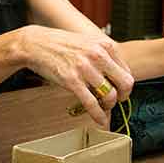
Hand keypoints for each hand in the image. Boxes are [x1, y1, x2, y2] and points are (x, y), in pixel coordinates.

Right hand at [19, 25, 133, 126]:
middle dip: (123, 96)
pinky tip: (100, 120)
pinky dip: (98, 115)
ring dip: (109, 106)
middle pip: (125, 83)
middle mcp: (98, 55)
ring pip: (110, 95)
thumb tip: (116, 75)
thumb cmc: (61, 44)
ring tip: (103, 107)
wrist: (36, 43)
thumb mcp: (89, 42)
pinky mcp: (72, 81)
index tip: (120, 91)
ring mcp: (85, 68)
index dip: (124, 85)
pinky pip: (91, 103)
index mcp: (105, 45)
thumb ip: (103, 55)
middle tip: (116, 100)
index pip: (127, 71)